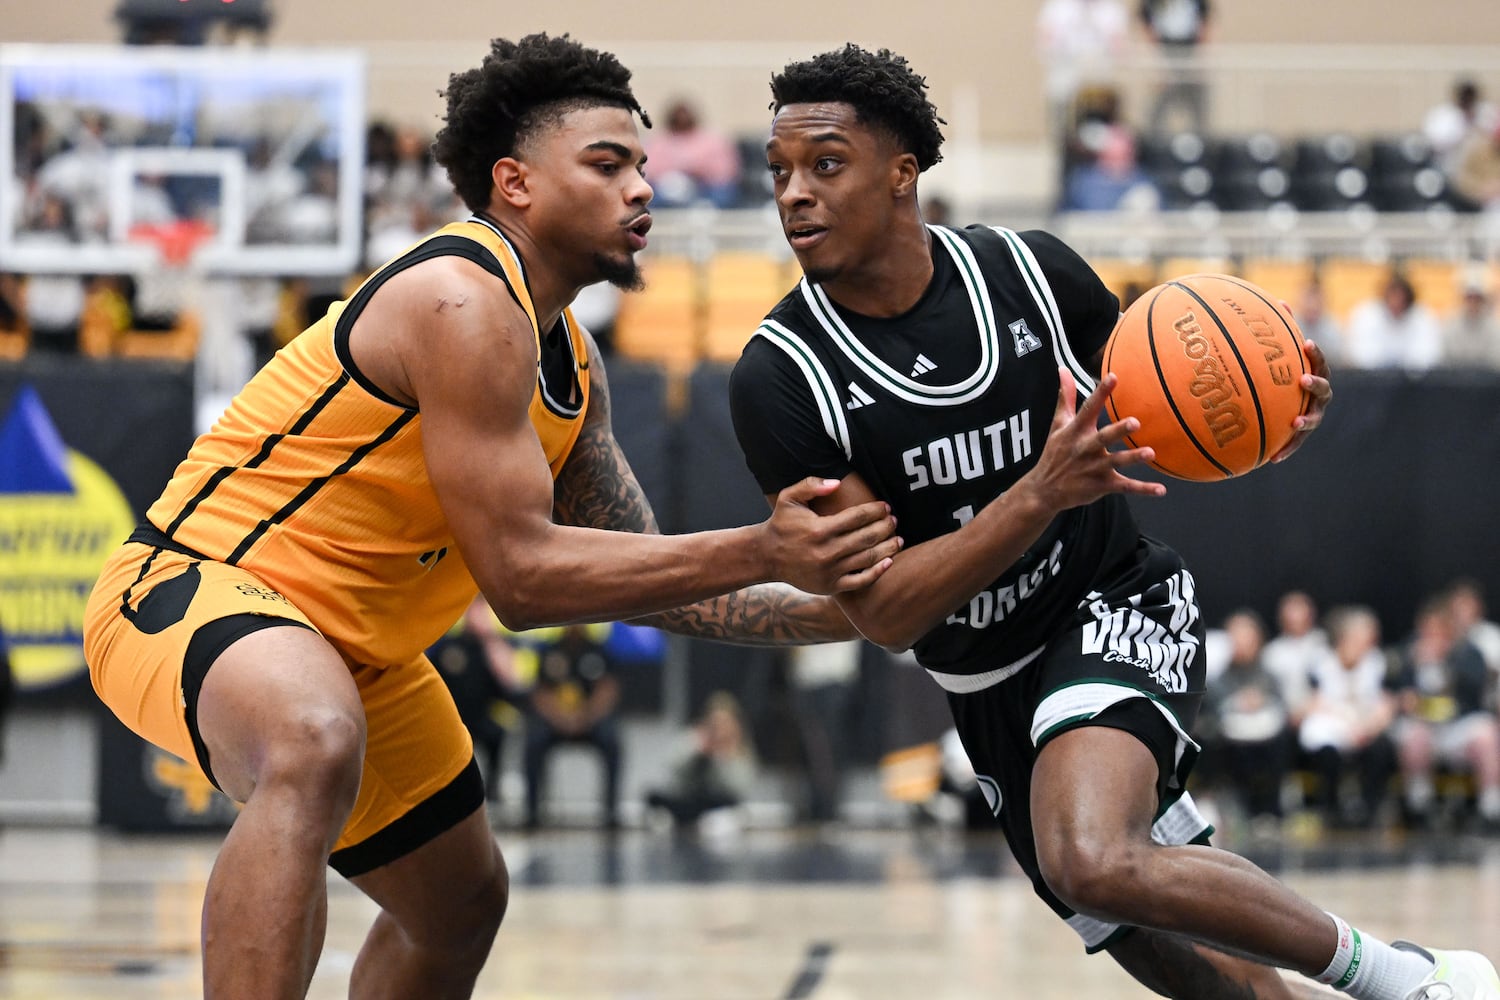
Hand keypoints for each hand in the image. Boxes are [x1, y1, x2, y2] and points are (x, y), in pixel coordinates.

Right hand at [762, 477, 901, 593]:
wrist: (766, 557)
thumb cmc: (781, 524)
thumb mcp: (789, 498)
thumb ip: (811, 485)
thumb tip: (837, 483)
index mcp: (819, 529)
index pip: (857, 517)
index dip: (875, 510)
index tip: (885, 507)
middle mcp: (827, 551)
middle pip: (867, 537)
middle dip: (886, 527)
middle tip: (894, 521)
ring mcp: (830, 571)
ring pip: (868, 558)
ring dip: (888, 548)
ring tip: (898, 539)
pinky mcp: (831, 585)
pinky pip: (861, 580)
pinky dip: (878, 572)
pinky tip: (888, 561)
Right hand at [1019, 368, 1167, 510]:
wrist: (1044, 490)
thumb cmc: (1055, 453)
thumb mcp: (1058, 424)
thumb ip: (1066, 397)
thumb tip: (1062, 368)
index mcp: (1076, 431)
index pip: (1088, 408)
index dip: (1101, 393)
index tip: (1114, 377)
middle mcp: (1085, 448)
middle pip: (1103, 438)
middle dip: (1118, 430)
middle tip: (1135, 422)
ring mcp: (1093, 469)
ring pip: (1116, 462)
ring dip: (1132, 458)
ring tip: (1150, 453)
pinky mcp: (1101, 485)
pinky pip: (1124, 487)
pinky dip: (1142, 489)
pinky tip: (1161, 490)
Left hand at [1270, 330, 1332, 463]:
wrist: (1285, 406)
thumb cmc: (1284, 376)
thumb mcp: (1284, 357)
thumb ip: (1284, 332)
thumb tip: (1280, 301)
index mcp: (1315, 375)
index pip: (1319, 362)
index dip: (1315, 353)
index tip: (1306, 343)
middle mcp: (1319, 396)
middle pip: (1323, 389)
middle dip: (1315, 384)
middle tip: (1303, 379)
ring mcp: (1313, 415)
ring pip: (1313, 419)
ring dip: (1306, 419)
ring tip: (1295, 421)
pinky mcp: (1300, 435)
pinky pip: (1294, 443)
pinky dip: (1286, 449)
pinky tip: (1272, 459)